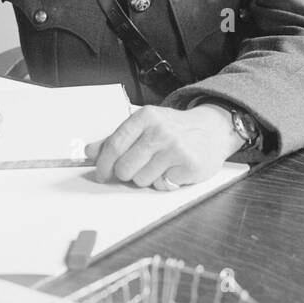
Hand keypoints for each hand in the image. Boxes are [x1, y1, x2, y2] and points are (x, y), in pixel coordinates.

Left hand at [83, 104, 241, 190]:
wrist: (214, 128)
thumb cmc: (175, 128)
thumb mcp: (146, 125)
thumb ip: (117, 138)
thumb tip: (90, 151)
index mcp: (145, 116)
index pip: (114, 145)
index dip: (103, 164)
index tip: (102, 174)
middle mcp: (160, 130)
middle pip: (125, 167)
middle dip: (127, 173)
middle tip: (138, 166)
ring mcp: (176, 148)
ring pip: (142, 179)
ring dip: (147, 178)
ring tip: (160, 164)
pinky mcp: (189, 165)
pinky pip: (162, 185)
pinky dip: (164, 181)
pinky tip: (174, 168)